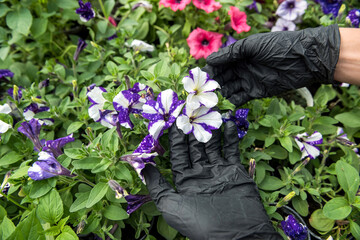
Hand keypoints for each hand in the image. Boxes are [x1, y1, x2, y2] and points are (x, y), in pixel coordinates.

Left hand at [142, 122, 281, 239]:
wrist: (236, 235)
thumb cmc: (200, 223)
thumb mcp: (171, 206)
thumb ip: (157, 186)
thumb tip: (143, 167)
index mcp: (184, 179)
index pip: (177, 152)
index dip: (175, 136)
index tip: (175, 118)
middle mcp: (200, 173)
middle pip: (195, 145)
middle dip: (194, 128)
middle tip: (194, 109)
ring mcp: (218, 170)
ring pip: (213, 144)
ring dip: (212, 128)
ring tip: (211, 110)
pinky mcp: (234, 171)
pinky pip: (232, 150)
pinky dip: (230, 136)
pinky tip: (228, 122)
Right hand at [203, 24, 339, 105]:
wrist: (304, 59)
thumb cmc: (278, 47)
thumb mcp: (252, 46)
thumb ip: (231, 53)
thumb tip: (209, 61)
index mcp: (240, 54)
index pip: (220, 64)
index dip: (210, 71)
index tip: (200, 79)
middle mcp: (242, 67)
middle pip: (222, 78)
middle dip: (213, 85)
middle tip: (203, 94)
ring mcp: (249, 80)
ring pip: (229, 89)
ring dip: (220, 95)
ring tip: (210, 102)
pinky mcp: (256, 92)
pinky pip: (240, 98)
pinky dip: (232, 102)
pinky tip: (223, 106)